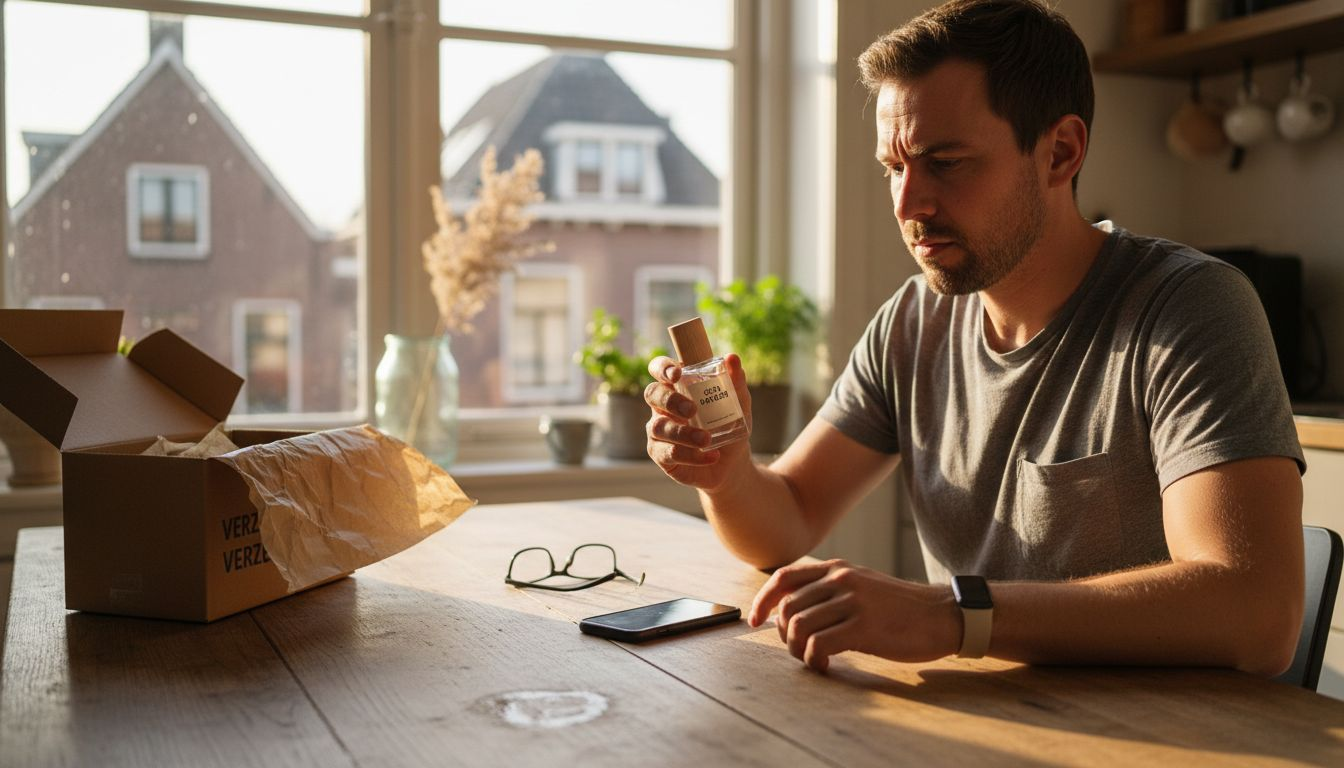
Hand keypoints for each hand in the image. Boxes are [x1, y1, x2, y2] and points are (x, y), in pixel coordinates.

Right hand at [644, 353, 751, 489]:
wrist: (733, 462)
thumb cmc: (730, 426)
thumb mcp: (739, 405)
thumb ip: (736, 382)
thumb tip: (732, 358)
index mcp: (678, 386)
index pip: (659, 369)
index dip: (662, 368)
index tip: (677, 374)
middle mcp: (663, 406)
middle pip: (652, 394)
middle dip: (670, 400)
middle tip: (692, 410)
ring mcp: (659, 431)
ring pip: (659, 427)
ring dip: (683, 433)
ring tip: (707, 440)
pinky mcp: (661, 455)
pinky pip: (669, 453)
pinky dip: (692, 456)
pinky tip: (711, 456)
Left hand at [748, 559, 958, 671]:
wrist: (942, 616)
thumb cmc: (900, 608)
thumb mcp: (862, 584)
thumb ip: (831, 588)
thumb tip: (792, 608)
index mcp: (837, 568)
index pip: (783, 578)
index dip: (762, 600)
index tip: (754, 620)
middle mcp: (841, 579)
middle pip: (787, 607)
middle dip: (784, 634)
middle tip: (797, 649)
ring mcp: (852, 602)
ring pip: (799, 626)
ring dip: (797, 650)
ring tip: (812, 658)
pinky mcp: (864, 627)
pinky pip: (818, 645)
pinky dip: (813, 660)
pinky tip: (824, 665)